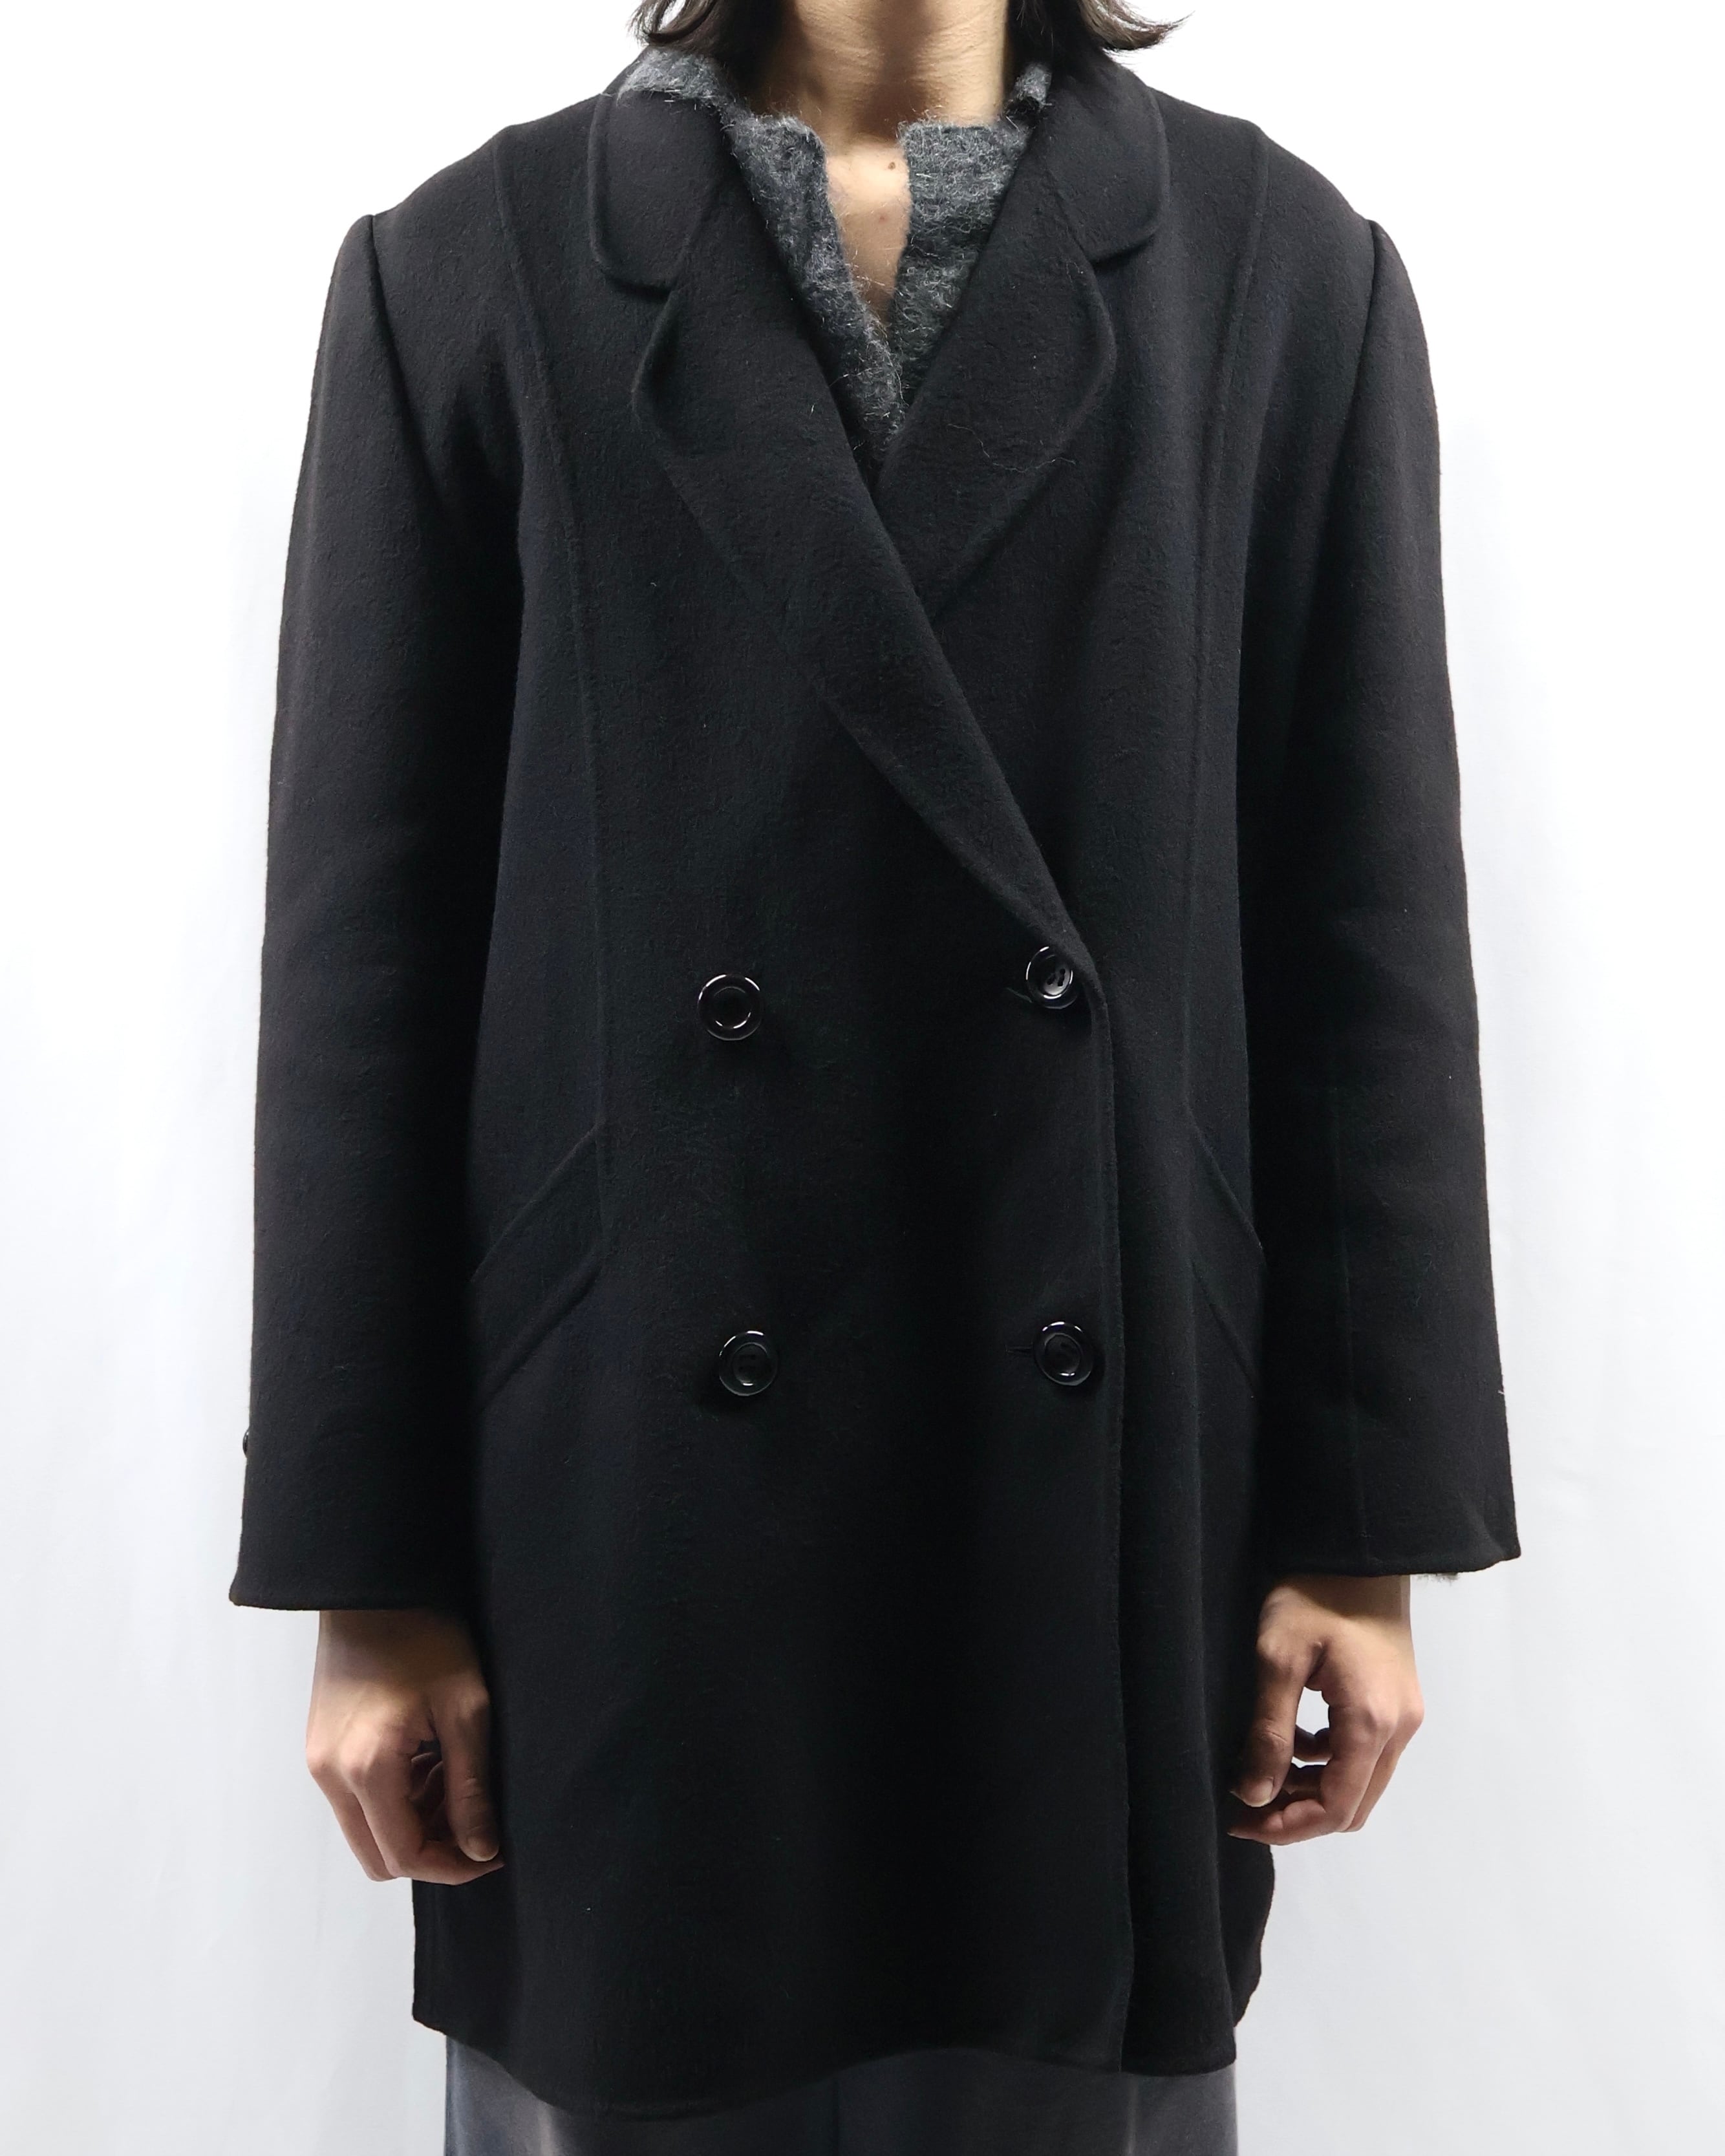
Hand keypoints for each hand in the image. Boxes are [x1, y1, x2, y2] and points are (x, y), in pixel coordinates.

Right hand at [306, 1608, 503, 1883]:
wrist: (373, 1588)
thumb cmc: (426, 1637)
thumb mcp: (465, 1710)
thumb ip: (471, 1787)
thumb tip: (482, 1850)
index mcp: (367, 1768)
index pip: (405, 1857)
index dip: (453, 1867)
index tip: (492, 1852)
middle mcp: (330, 1775)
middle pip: (378, 1857)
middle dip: (431, 1851)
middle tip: (474, 1820)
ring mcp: (319, 1762)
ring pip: (366, 1830)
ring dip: (412, 1824)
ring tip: (454, 1778)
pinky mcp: (319, 1747)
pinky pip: (355, 1800)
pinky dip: (393, 1799)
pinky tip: (427, 1761)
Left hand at [1228, 1575, 1422, 1844]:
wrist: (1358, 1548)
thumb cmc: (1314, 1594)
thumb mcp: (1278, 1660)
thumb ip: (1268, 1732)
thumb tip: (1253, 1795)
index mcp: (1372, 1722)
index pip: (1336, 1806)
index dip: (1288, 1826)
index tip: (1241, 1820)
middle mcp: (1399, 1728)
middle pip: (1353, 1804)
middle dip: (1299, 1814)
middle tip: (1246, 1804)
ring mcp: (1404, 1714)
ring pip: (1361, 1782)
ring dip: (1313, 1789)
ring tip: (1261, 1773)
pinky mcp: (1397, 1700)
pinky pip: (1366, 1754)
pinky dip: (1329, 1762)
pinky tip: (1292, 1741)